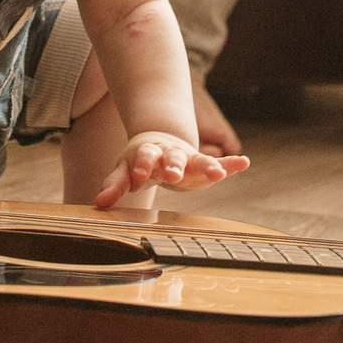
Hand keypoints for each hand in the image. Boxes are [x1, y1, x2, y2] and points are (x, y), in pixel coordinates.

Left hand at [92, 132, 249, 208]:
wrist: (158, 140)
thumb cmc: (138, 161)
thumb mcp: (123, 170)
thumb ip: (114, 186)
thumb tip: (99, 202)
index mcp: (147, 153)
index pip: (143, 159)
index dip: (141, 168)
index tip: (139, 178)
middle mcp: (169, 153)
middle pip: (172, 158)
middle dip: (173, 165)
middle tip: (174, 174)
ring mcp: (187, 158)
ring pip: (197, 160)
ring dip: (207, 166)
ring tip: (218, 173)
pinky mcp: (202, 164)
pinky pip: (220, 162)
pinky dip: (231, 163)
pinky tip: (243, 163)